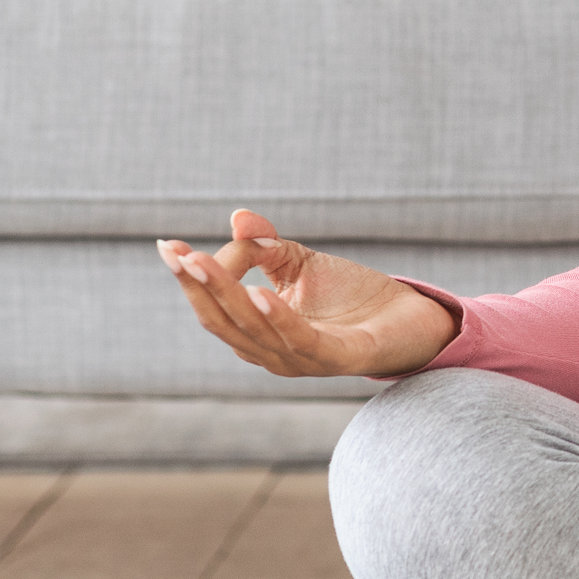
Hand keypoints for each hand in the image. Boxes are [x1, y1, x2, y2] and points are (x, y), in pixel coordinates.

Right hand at [159, 207, 458, 378]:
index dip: (190, 278)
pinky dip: (278, 318)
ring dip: (228, 297)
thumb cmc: (351, 296)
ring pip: (254, 332)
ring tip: (206, 264)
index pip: (213, 308)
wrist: (411, 316)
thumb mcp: (299, 263)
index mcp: (258, 333)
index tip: (167, 245)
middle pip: (224, 323)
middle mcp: (273, 353)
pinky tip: (259, 292)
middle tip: (180, 253)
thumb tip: (237, 218)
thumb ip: (265, 245)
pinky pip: (301, 341)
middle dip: (199, 287)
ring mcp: (304, 360)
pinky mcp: (339, 357)